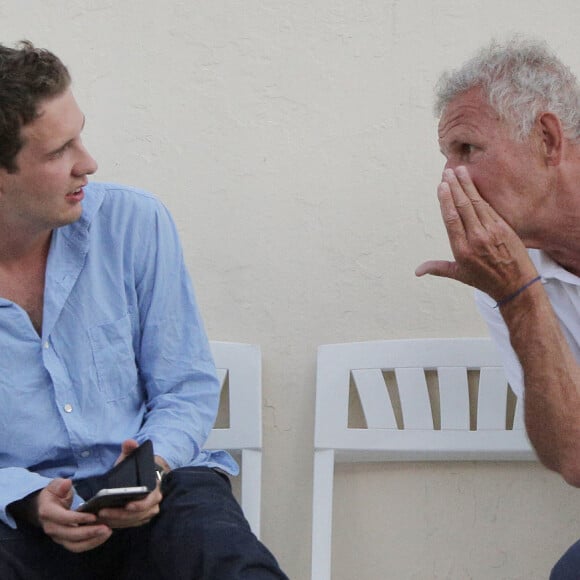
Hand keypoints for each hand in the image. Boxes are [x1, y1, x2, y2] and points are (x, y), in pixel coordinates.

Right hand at [35, 479, 111, 552]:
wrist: (45, 506)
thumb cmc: (54, 493)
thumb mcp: (55, 485)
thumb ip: (60, 485)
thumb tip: (66, 483)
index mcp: (48, 513)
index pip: (64, 518)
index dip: (79, 518)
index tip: (94, 516)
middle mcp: (51, 528)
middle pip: (70, 535)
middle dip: (89, 532)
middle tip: (106, 528)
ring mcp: (58, 537)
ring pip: (74, 545)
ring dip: (92, 541)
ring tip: (108, 532)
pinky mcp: (65, 541)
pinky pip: (78, 546)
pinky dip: (91, 543)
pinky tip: (103, 536)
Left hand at [93, 438, 162, 528]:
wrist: (141, 479)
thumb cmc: (135, 469)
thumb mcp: (131, 458)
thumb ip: (130, 449)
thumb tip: (130, 442)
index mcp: (155, 488)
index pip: (150, 500)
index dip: (139, 504)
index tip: (127, 504)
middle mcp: (153, 504)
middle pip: (138, 514)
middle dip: (120, 514)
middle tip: (102, 511)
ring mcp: (146, 514)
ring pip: (131, 521)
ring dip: (115, 521)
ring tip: (99, 516)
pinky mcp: (137, 520)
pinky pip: (127, 525)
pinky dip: (115, 524)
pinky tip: (101, 522)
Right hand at [415, 166, 537, 301]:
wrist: (516, 285)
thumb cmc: (485, 280)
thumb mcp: (459, 274)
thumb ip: (437, 268)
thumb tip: (417, 271)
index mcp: (462, 250)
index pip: (451, 219)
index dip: (446, 200)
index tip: (442, 186)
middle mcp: (476, 238)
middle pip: (463, 207)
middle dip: (455, 187)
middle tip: (448, 171)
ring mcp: (491, 232)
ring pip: (476, 204)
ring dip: (467, 185)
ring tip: (460, 171)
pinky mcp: (504, 227)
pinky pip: (489, 208)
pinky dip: (480, 195)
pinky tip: (474, 185)